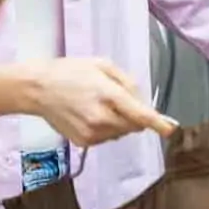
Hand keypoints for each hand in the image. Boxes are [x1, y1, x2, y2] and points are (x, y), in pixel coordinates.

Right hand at [24, 57, 176, 146]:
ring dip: (119, 122)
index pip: (140, 115)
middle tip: (117, 100)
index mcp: (108, 95)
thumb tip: (142, 103)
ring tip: (98, 105)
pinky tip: (89, 115)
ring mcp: (92, 133)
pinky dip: (105, 129)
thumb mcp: (102, 66)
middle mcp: (101, 118)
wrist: (38, 89)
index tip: (171, 130)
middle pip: (134, 126)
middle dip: (134, 116)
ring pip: (121, 133)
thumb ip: (127, 83)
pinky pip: (107, 138)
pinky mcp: (84, 142)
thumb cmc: (71, 72)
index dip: (158, 124)